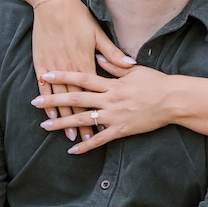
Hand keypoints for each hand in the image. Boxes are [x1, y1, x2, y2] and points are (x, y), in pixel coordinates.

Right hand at [31, 0, 132, 141]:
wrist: (54, 5)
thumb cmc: (78, 18)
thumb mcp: (98, 34)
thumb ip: (113, 53)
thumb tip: (130, 63)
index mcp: (87, 62)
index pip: (96, 93)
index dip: (99, 110)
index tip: (105, 126)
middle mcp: (71, 68)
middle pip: (78, 101)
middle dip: (82, 121)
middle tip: (86, 139)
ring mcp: (55, 67)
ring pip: (61, 98)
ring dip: (65, 118)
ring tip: (69, 135)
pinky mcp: (42, 63)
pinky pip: (44, 87)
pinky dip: (48, 102)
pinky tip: (50, 116)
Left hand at [32, 61, 176, 154]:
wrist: (173, 100)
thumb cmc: (155, 82)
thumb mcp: (133, 70)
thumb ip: (112, 66)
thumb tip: (96, 57)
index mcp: (111, 83)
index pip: (81, 77)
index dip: (62, 76)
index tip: (45, 75)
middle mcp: (109, 99)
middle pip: (76, 98)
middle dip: (54, 100)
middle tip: (34, 101)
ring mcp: (114, 115)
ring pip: (84, 120)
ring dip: (63, 123)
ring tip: (45, 125)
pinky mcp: (121, 130)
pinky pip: (100, 139)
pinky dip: (86, 145)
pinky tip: (72, 149)